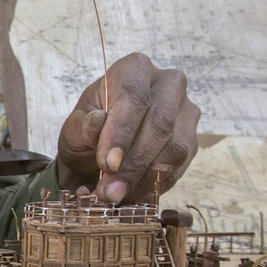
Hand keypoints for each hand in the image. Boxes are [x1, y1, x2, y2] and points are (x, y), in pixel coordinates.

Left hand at [57, 53, 199, 203]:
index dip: (122, 132)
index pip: (134, 97)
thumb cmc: (87, 131)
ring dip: (146, 178)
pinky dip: (156, 184)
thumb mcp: (74, 129)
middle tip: (110, 191)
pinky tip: (133, 195)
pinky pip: (181, 165)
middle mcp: (168, 84)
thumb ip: (83, 127)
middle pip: (160, 122)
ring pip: (176, 147)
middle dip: (134, 163)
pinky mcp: (192, 139)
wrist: (102, 149)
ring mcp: (185, 111)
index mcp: (134, 69)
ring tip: (117, 196)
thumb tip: (98, 121)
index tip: (107, 164)